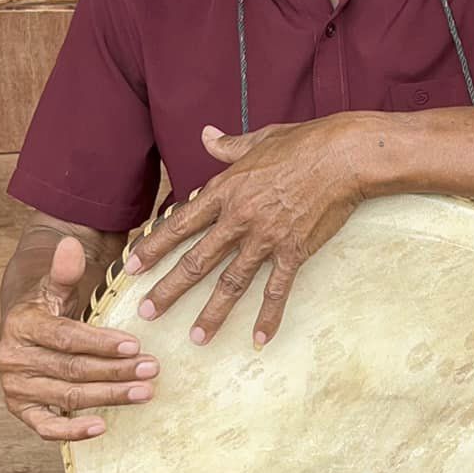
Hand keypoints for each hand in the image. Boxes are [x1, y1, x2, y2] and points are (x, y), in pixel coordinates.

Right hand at [0, 235, 159, 442]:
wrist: (23, 331)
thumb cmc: (49, 308)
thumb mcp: (55, 286)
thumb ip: (64, 270)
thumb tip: (71, 244)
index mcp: (20, 324)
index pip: (66, 337)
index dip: (101, 343)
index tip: (135, 344)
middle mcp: (12, 359)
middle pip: (73, 369)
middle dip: (116, 370)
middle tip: (152, 369)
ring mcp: (16, 388)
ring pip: (68, 397)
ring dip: (109, 397)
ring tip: (144, 392)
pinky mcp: (22, 411)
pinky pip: (46, 428)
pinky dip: (72, 431)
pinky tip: (102, 427)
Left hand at [123, 116, 366, 345]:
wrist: (342, 156)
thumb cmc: (302, 143)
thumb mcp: (258, 140)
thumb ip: (228, 145)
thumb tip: (206, 134)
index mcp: (226, 191)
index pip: (179, 224)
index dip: (152, 247)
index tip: (131, 266)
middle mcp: (239, 219)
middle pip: (196, 261)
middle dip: (169, 290)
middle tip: (147, 313)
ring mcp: (266, 238)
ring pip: (231, 282)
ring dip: (212, 313)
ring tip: (196, 337)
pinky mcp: (293, 251)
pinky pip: (277, 289)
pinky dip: (269, 316)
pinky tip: (260, 338)